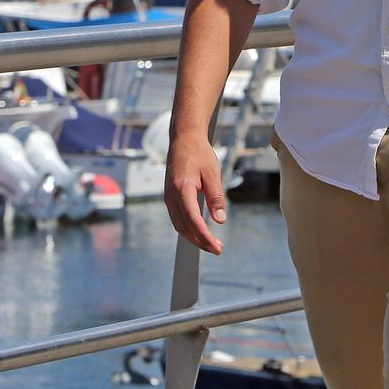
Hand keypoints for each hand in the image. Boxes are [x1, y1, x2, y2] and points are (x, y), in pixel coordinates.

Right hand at [163, 132, 226, 254]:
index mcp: (182, 189)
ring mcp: (168, 197)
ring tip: (210, 243)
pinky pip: (177, 218)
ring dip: (194, 237)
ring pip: (179, 225)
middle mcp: (172, 195)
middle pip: (184, 227)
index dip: (205, 236)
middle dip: (200, 242)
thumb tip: (220, 220)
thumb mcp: (212, 173)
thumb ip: (216, 197)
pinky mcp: (170, 196)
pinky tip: (199, 231)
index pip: (193, 220)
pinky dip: (188, 228)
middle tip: (217, 249)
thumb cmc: (199, 153)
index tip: (217, 247)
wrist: (183, 139)